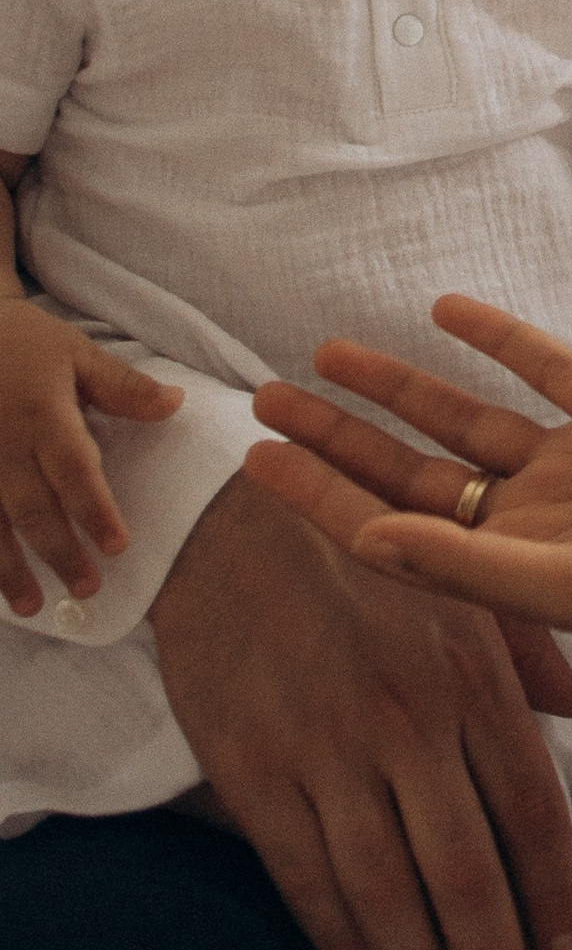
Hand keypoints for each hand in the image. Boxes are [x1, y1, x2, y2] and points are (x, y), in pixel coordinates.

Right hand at [0, 318, 180, 610]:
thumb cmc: (21, 342)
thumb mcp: (75, 351)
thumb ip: (123, 386)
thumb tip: (177, 405)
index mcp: (43, 417)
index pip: (74, 471)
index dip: (94, 511)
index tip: (118, 548)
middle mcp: (4, 446)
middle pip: (33, 508)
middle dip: (59, 553)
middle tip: (87, 590)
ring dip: (9, 569)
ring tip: (32, 607)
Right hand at [149, 469, 571, 949]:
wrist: (229, 527)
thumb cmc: (359, 560)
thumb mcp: (456, 590)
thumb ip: (526, 654)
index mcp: (469, 675)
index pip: (533, 805)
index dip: (556, 892)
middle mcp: (408, 720)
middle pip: (468, 869)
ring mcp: (328, 750)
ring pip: (388, 892)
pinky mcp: (254, 771)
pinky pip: (305, 877)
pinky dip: (342, 942)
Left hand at [246, 290, 571, 640]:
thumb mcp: (565, 584)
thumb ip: (464, 565)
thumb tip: (363, 542)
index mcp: (504, 566)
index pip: (385, 525)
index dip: (318, 493)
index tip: (254, 458)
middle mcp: (528, 517)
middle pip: (409, 470)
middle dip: (338, 436)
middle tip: (265, 399)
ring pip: (464, 418)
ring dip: (398, 387)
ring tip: (327, 354)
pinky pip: (545, 369)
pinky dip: (498, 339)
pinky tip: (447, 310)